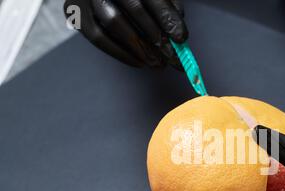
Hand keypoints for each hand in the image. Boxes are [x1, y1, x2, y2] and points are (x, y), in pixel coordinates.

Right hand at [64, 0, 187, 67]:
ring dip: (139, 48)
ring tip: (157, 63)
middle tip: (172, 57)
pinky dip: (121, 53)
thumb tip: (177, 32)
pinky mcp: (75, 12)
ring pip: (114, 23)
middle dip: (156, 37)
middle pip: (134, 8)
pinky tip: (138, 62)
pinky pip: (98, 38)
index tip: (181, 38)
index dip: (167, 17)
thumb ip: (166, 4)